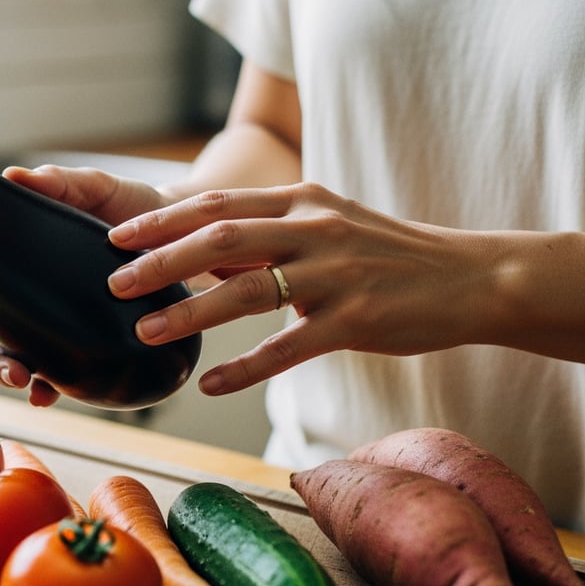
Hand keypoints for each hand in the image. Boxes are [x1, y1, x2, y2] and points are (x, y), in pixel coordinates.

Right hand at [0, 163, 169, 405]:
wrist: (183, 245)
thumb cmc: (131, 211)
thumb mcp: (98, 190)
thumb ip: (61, 182)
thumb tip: (17, 176)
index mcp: (13, 247)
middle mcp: (18, 288)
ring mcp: (42, 323)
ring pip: (1, 349)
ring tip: (16, 371)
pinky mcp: (73, 349)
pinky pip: (47, 377)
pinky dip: (41, 389)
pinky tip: (46, 394)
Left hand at [106, 182, 487, 394]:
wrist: (470, 277)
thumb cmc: (389, 255)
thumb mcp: (328, 225)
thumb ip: (270, 233)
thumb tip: (204, 252)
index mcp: (302, 201)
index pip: (217, 204)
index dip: (163, 221)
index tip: (116, 236)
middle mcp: (314, 229)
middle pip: (220, 239)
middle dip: (160, 261)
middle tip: (114, 283)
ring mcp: (335, 275)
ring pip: (246, 292)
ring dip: (190, 313)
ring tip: (146, 333)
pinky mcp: (355, 320)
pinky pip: (287, 347)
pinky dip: (244, 367)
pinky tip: (210, 385)